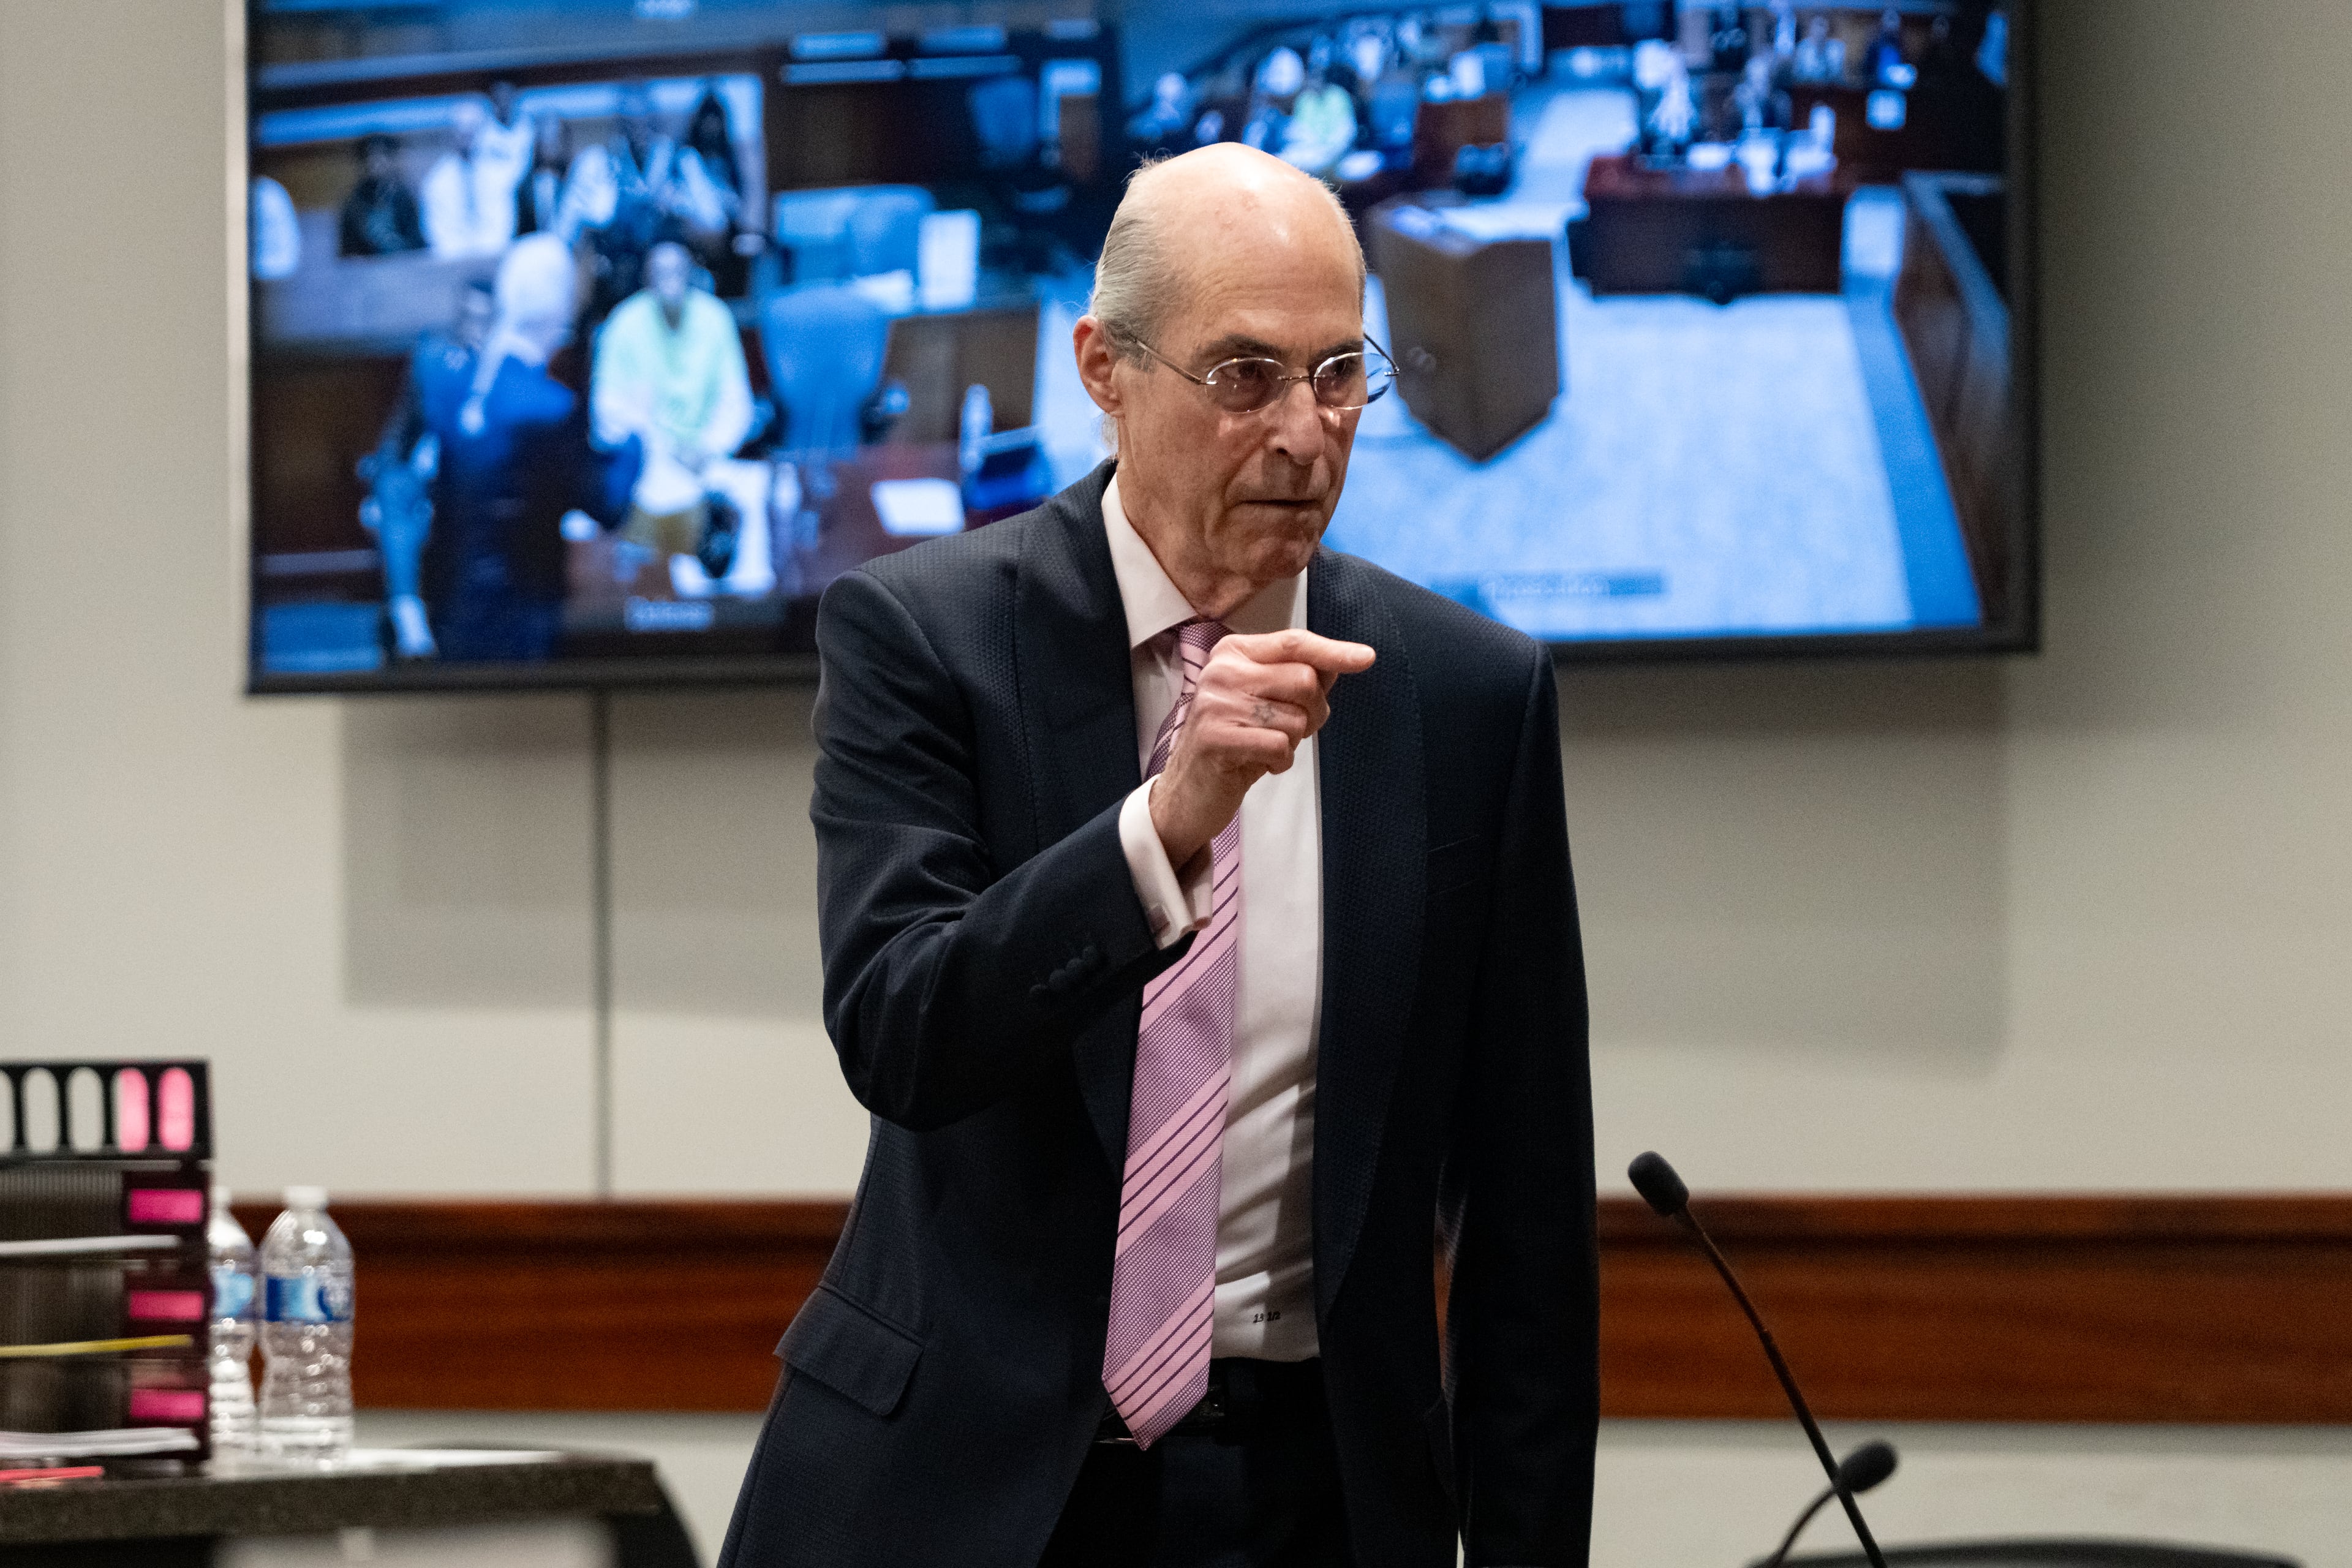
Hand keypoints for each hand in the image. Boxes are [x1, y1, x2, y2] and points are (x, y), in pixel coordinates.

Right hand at [1149, 629, 1374, 869]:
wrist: (1188, 791)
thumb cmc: (1233, 742)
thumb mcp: (1264, 701)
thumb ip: (1298, 677)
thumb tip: (1343, 659)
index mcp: (1233, 653)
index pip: (1294, 642)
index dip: (1334, 651)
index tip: (1366, 658)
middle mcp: (1221, 671)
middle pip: (1304, 680)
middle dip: (1313, 711)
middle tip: (1291, 729)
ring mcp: (1216, 704)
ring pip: (1296, 718)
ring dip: (1293, 741)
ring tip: (1265, 747)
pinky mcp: (1216, 738)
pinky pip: (1280, 746)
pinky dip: (1280, 762)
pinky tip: (1259, 763)